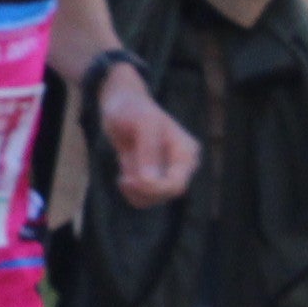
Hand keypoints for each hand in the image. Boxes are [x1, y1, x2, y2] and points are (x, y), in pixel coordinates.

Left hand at [97, 68, 199, 205]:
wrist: (120, 106)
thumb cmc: (134, 110)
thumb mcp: (142, 123)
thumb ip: (148, 149)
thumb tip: (150, 179)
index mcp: (186, 152)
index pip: (177, 184)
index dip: (154, 188)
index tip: (130, 180)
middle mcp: (182, 165)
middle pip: (168, 194)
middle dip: (143, 190)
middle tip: (124, 179)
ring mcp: (168, 172)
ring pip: (155, 199)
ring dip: (135, 191)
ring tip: (123, 172)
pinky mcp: (154, 178)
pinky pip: (145, 198)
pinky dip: (131, 192)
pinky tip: (123, 177)